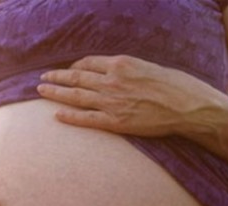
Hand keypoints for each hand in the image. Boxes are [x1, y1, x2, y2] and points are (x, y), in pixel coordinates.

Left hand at [37, 55, 227, 159]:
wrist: (186, 106)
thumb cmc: (172, 85)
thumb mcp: (146, 67)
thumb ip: (124, 70)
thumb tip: (109, 72)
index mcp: (120, 64)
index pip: (88, 63)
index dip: (74, 66)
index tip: (67, 70)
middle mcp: (112, 81)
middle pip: (76, 77)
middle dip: (57, 77)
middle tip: (42, 78)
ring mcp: (111, 102)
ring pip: (75, 96)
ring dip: (56, 92)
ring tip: (41, 91)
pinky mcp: (114, 121)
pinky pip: (86, 118)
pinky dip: (69, 116)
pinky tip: (56, 114)